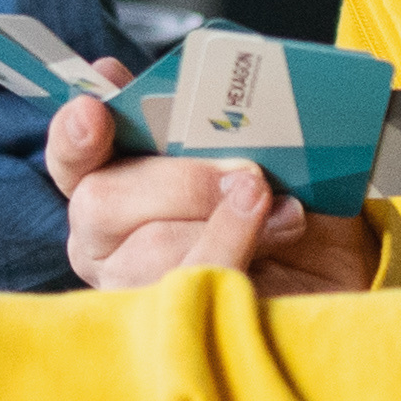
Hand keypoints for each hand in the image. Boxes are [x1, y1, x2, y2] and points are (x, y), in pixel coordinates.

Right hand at [46, 100, 375, 296]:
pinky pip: (193, 285)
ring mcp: (131, 292)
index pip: (69, 158)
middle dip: (180, 182)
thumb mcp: (239, 146)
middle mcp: (102, 246)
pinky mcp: (173, 328)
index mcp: (105, 187)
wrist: (331, 267)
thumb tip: (118, 72)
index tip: (93, 111)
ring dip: (223, 221)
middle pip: (103, 203)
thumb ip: (188, 116)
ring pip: (151, 252)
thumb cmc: (274, 200)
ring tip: (276, 207)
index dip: (73, 135)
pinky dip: (236, 249)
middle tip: (245, 173)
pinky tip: (278, 231)